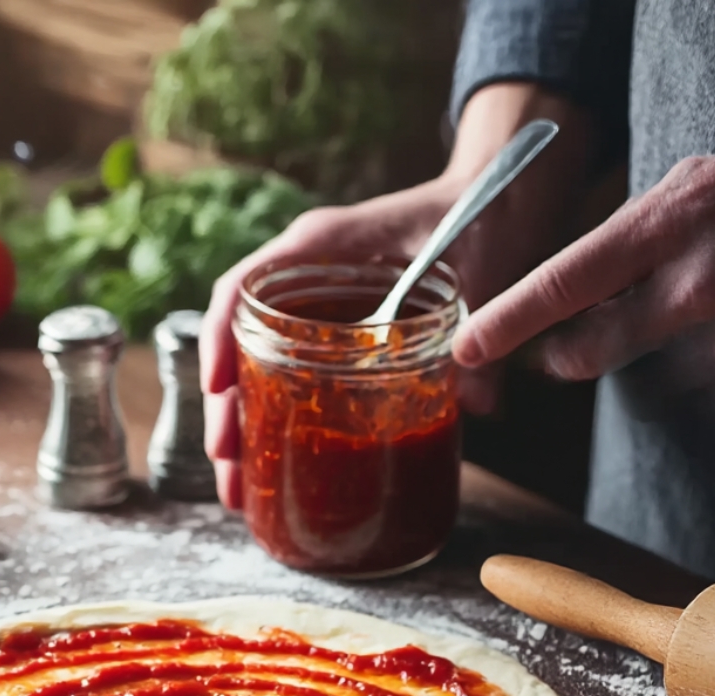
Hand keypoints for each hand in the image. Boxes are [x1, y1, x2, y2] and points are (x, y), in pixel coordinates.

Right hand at [201, 84, 592, 508]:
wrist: (495, 191)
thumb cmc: (476, 211)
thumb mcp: (480, 267)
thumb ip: (480, 330)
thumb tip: (481, 405)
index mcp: (320, 246)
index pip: (243, 288)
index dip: (220, 339)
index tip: (219, 389)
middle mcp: (304, 276)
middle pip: (237, 344)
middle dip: (227, 409)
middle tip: (229, 467)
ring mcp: (313, 305)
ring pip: (254, 367)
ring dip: (244, 425)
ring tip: (241, 486)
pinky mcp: (332, 332)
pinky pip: (285, 374)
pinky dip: (273, 418)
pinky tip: (275, 461)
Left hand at [455, 146, 714, 417]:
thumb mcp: (689, 192)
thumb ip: (619, 247)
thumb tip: (545, 316)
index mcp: (671, 222)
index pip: (561, 284)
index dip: (505, 323)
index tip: (465, 350)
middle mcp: (701, 284)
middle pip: (588, 354)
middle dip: (572, 354)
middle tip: (582, 339)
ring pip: (651, 380)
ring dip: (665, 358)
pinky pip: (710, 396)